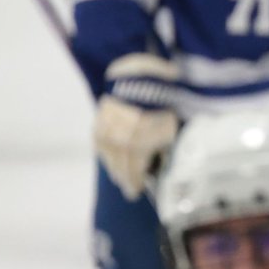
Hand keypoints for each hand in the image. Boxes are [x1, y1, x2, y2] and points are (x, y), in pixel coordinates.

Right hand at [94, 54, 178, 199]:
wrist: (138, 76)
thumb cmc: (161, 102)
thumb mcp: (169, 127)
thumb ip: (163, 147)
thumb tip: (161, 165)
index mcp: (142, 142)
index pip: (136, 170)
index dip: (137, 182)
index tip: (137, 192)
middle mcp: (123, 140)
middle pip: (122, 166)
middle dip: (127, 179)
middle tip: (130, 191)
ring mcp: (109, 132)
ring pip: (110, 157)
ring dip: (116, 169)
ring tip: (121, 179)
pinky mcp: (99, 123)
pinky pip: (101, 145)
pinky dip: (107, 155)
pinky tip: (110, 161)